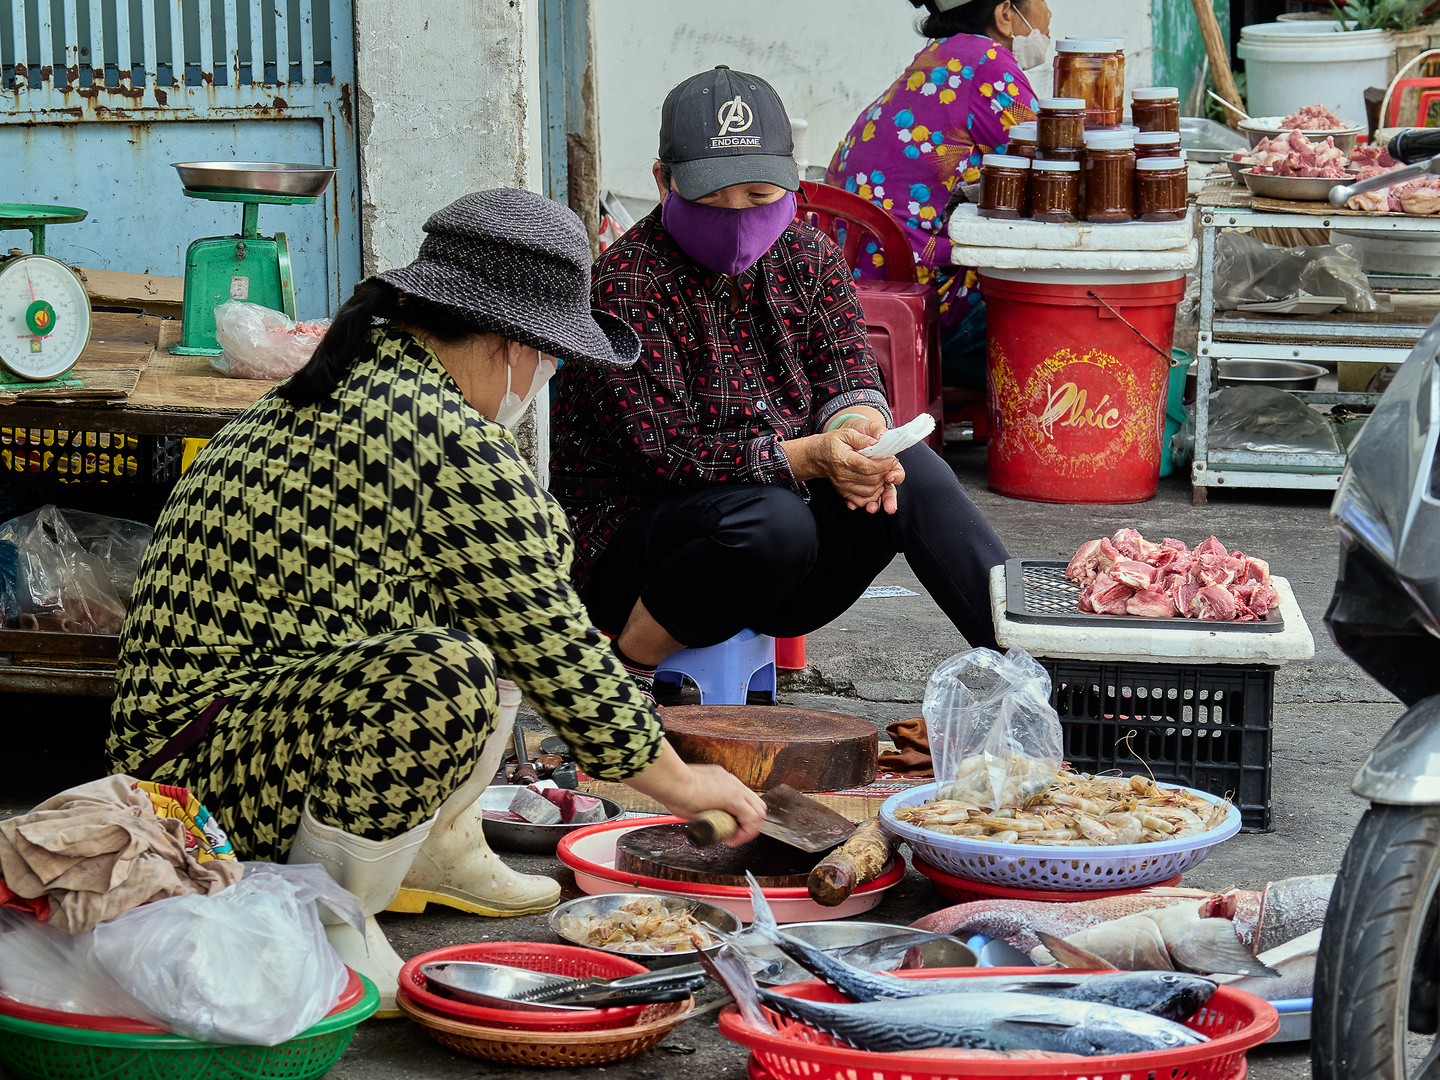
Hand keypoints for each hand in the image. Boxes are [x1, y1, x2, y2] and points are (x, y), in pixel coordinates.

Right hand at [623, 742, 767, 844]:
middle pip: (755, 804)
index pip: (742, 798)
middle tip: (734, 834)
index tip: (727, 826)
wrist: (671, 781)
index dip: (740, 816)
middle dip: (749, 823)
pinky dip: (746, 832)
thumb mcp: (691, 796)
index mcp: (722, 780)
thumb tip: (696, 816)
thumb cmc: (673, 788)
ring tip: (734, 838)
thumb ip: (698, 805)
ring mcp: (734, 788)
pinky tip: (732, 840)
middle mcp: (732, 782)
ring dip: (749, 828)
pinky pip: (751, 817)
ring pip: (758, 810)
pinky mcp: (733, 797)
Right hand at [830, 416, 905, 514]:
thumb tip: (878, 441)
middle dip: (885, 473)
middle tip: (889, 465)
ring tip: (882, 473)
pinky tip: (875, 486)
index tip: (893, 459)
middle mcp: (843, 476)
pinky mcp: (843, 493)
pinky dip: (872, 496)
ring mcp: (843, 486)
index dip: (884, 465)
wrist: (816, 456)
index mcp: (844, 459)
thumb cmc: (832, 443)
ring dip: (881, 484)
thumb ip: (862, 438)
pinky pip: (861, 501)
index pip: (868, 467)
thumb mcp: (846, 433)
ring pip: (869, 492)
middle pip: (871, 481)